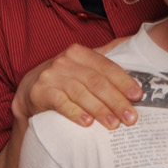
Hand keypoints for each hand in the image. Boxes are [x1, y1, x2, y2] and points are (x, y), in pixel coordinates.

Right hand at [11, 43, 142, 129]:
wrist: (29, 92)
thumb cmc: (63, 80)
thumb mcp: (81, 64)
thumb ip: (105, 58)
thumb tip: (131, 43)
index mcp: (79, 52)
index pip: (106, 67)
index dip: (123, 81)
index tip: (138, 96)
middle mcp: (65, 61)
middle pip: (96, 82)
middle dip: (116, 101)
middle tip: (131, 118)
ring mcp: (51, 76)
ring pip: (81, 93)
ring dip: (100, 110)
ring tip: (113, 124)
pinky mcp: (40, 92)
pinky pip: (61, 103)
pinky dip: (75, 113)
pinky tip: (87, 123)